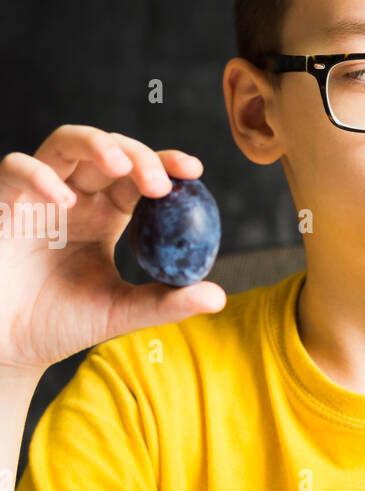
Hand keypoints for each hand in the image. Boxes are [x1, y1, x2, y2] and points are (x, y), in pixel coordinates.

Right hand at [0, 124, 225, 378]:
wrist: (10, 347)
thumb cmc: (61, 325)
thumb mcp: (120, 313)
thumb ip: (166, 303)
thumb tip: (219, 296)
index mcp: (105, 215)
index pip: (139, 175)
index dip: (165, 163)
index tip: (193, 171)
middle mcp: (74, 197)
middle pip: (109, 150)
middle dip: (137, 155)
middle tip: (157, 182)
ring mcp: (37, 195)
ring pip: (65, 143)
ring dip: (96, 145)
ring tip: (120, 167)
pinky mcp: (3, 203)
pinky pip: (15, 169)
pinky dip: (40, 175)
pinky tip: (64, 201)